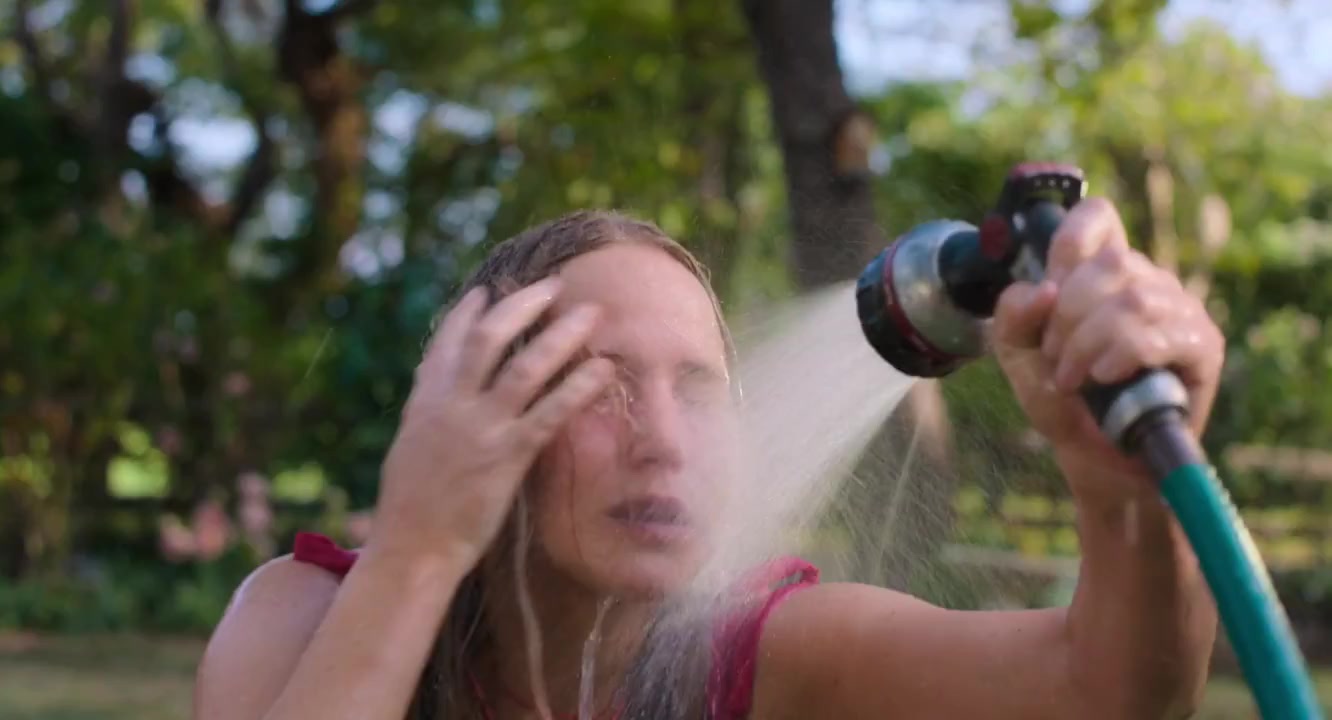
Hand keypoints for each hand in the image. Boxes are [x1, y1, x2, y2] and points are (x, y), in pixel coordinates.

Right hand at [370, 277, 612, 566]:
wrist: (411, 549)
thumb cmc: (410, 509)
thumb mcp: (410, 447)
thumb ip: (427, 413)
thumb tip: (435, 387)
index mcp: (424, 401)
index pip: (447, 342)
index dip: (470, 312)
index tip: (488, 289)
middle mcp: (451, 404)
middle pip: (490, 338)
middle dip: (523, 305)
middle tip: (554, 286)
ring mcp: (481, 428)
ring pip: (526, 366)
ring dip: (562, 335)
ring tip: (591, 313)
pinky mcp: (508, 456)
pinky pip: (551, 412)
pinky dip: (579, 386)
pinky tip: (603, 370)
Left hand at [990, 198, 1224, 495]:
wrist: (1098, 460)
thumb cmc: (1064, 401)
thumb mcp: (1019, 359)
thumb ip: (1012, 317)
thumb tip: (1042, 288)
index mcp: (1102, 275)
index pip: (1097, 219)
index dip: (1073, 235)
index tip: (1051, 283)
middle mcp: (1146, 282)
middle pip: (1109, 260)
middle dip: (1067, 314)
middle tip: (1054, 358)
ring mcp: (1179, 310)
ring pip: (1133, 298)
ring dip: (1088, 342)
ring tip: (1074, 378)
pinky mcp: (1201, 346)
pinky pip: (1158, 334)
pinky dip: (1121, 354)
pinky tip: (1104, 376)